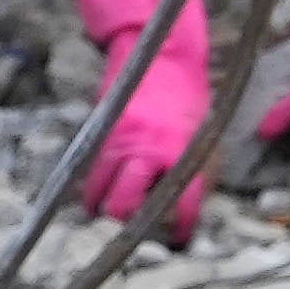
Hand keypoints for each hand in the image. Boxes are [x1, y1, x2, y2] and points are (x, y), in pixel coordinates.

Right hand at [63, 0, 220, 230]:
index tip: (178, 238)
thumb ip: (189, 168)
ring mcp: (120, 142)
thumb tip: (180, 207)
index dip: (179, 227)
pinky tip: (94, 196)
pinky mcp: (102, 133)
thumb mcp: (200, 132)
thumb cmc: (189, 94)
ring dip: (104, 209)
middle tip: (137, 227)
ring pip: (100, 194)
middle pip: (126, 207)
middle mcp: (148, 151)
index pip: (180, 204)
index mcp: (181, 151)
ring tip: (110, 213)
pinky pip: (89, 172)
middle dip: (129, 223)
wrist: (162, 50)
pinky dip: (90, 188)